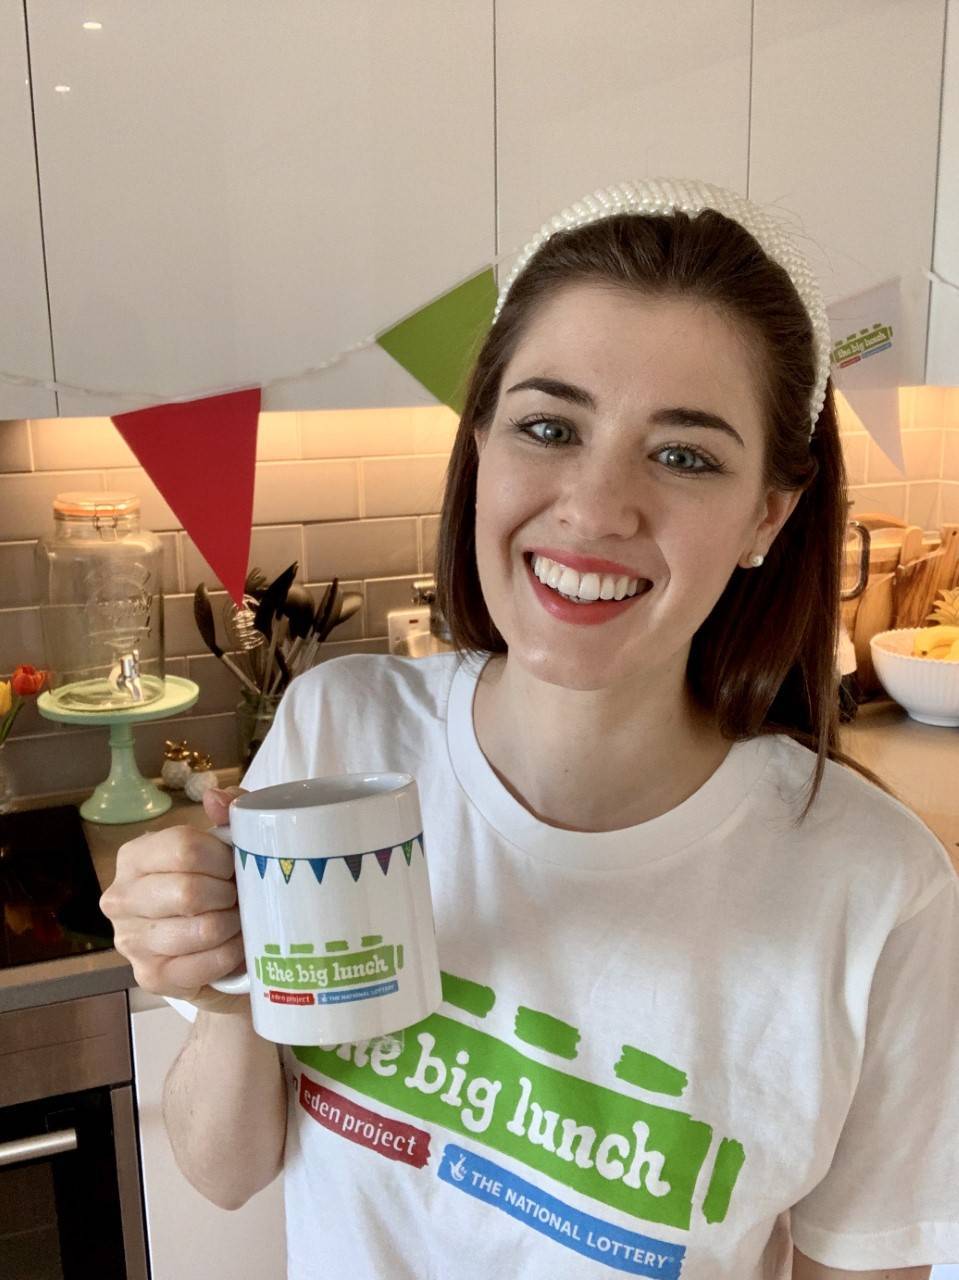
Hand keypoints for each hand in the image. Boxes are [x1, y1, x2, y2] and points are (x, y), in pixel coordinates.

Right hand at [100, 786, 248, 1011]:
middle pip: (189, 891)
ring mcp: (130, 941)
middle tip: (240, 896)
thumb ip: (229, 812)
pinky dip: (230, 954)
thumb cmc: (218, 885)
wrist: (215, 949)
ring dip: (233, 925)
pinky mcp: (150, 976)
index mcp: (135, 856)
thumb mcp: (227, 842)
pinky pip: (203, 964)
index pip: (183, 847)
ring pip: (200, 929)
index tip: (236, 865)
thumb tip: (214, 798)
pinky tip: (235, 946)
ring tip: (240, 920)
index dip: (223, 857)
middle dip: (229, 894)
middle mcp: (121, 898)